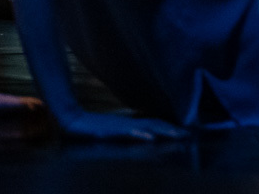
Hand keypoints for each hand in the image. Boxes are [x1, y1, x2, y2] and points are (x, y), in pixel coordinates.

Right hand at [58, 111, 188, 140]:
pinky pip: (125, 132)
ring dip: (160, 131)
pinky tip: (148, 138)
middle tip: (187, 134)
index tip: (187, 131)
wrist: (71, 120)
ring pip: (143, 127)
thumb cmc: (92, 127)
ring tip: (175, 135)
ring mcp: (118, 126)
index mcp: (130, 122)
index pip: (154, 123)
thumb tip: (145, 133)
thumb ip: (129, 129)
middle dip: (171, 130)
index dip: (170, 126)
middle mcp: (127, 122)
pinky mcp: (107, 131)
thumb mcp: (114, 129)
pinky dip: (138, 134)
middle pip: (153, 124)